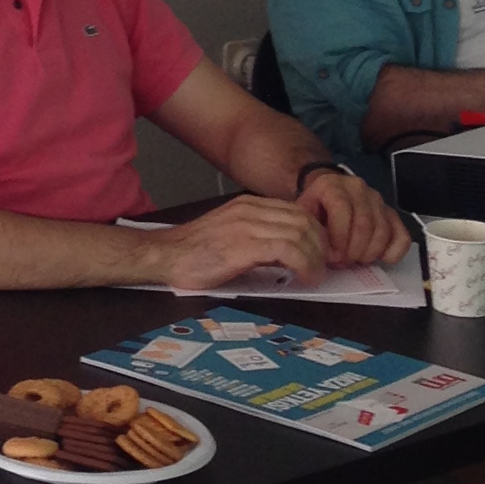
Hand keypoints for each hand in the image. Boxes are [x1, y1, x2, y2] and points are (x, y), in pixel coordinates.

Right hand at [156, 196, 328, 292]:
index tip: (317, 256)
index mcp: (248, 205)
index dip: (316, 235)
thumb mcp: (231, 235)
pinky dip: (304, 265)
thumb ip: (258, 236)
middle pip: (305, 221)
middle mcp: (250, 210)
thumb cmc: (194, 253)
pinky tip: (302, 278)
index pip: (298, 211)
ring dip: (315, 259)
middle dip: (321, 246)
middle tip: (320, 268)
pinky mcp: (243, 245)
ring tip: (313, 276)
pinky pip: (288, 250)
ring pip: (301, 234)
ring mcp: (247, 226)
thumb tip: (290, 254)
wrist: (163, 256)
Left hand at [292, 168, 411, 266]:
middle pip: (364, 223)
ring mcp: (378, 199)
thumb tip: (326, 253)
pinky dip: (394, 252)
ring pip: (383, 231)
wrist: (328, 195)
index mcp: (331, 185)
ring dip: (370, 253)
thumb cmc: (314, 209)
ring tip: (356, 260)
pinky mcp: (392, 213)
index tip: (333, 256)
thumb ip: (309, 230)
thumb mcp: (303, 215)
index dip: (338, 238)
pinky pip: (402, 236)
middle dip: (354, 250)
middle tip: (345, 263)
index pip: (341, 209)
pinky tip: (380, 258)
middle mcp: (357, 188)